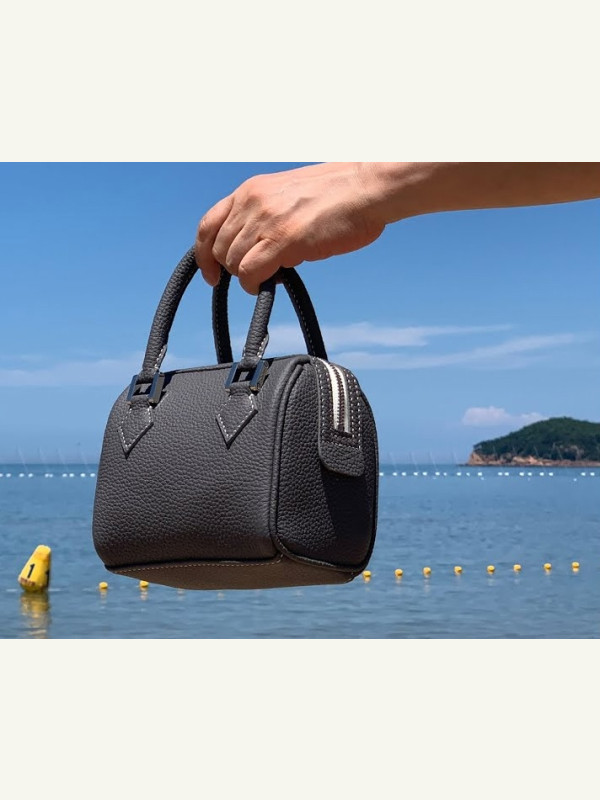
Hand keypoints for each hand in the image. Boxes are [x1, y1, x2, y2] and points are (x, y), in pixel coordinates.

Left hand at [195, 162, 386, 293]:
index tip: (211, 273)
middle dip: (232, 269)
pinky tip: (272, 281)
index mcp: (251, 189)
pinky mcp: (282, 239)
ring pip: (233, 263)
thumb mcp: (288, 195)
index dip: (204, 253)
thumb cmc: (339, 195)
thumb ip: (266, 215)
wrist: (367, 188)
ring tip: (274, 273)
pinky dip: (254, 284)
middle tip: (258, 274)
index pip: (208, 223)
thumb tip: (258, 248)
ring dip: (248, 276)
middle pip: (219, 249)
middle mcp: (252, 201)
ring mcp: (265, 220)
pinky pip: (249, 273)